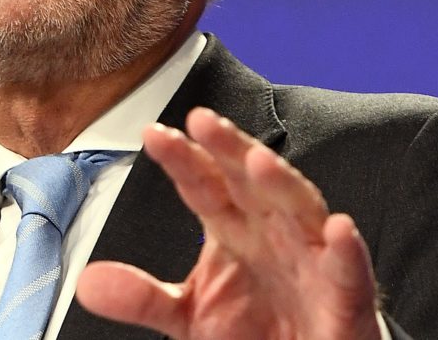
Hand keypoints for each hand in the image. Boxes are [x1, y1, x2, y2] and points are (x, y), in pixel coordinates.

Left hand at [75, 107, 381, 339]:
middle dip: (228, 149)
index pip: (203, 184)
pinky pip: (348, 272)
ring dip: (281, 183)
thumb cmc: (256, 331)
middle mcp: (272, 234)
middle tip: (202, 120)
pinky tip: (338, 228)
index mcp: (233, 229)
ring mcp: (311, 262)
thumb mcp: (187, 317)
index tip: (152, 134)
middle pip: (249, 181)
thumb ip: (142, 296)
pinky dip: (345, 251)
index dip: (181, 159)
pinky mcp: (345, 300)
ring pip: (299, 210)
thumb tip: (88, 282)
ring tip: (257, 161)